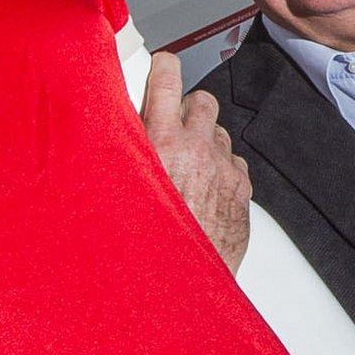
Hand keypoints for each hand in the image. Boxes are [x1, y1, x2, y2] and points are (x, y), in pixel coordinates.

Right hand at [141, 51, 250, 272]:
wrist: (177, 288)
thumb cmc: (145, 243)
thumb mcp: (119, 187)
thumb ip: (120, 151)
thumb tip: (112, 130)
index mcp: (160, 141)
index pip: (167, 77)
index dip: (163, 67)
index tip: (160, 67)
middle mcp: (197, 149)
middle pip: (203, 101)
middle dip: (189, 109)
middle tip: (173, 126)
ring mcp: (224, 169)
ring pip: (221, 133)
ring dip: (206, 142)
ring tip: (187, 168)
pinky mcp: (242, 190)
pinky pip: (235, 163)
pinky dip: (222, 170)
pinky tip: (204, 190)